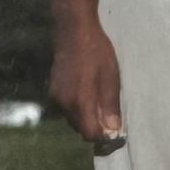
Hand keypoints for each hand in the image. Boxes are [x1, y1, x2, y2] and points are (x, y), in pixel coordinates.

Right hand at [49, 12, 121, 141]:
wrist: (73, 32)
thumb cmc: (97, 52)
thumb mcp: (111, 77)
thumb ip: (110, 105)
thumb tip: (113, 129)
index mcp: (80, 100)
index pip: (89, 132)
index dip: (103, 138)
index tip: (116, 135)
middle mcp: (64, 103)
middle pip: (80, 129)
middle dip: (96, 130)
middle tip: (113, 121)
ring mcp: (56, 97)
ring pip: (73, 120)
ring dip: (87, 120)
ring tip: (104, 108)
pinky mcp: (53, 91)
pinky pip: (67, 110)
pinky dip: (79, 111)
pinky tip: (91, 98)